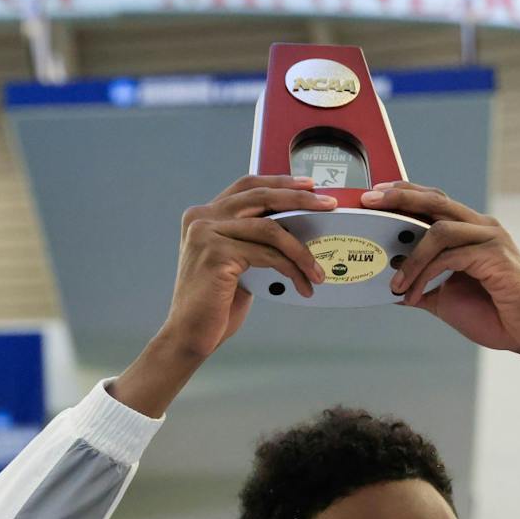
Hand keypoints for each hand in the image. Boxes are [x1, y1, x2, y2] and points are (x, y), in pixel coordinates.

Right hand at [157, 175, 336, 360]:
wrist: (189, 336)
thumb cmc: (215, 305)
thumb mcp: (237, 264)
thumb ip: (254, 243)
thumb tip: (294, 233)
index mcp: (204, 216)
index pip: (247, 186)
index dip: (279, 182)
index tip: (308, 185)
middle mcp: (201, 218)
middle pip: (260, 197)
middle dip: (299, 199)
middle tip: (329, 206)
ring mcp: (206, 234)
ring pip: (269, 229)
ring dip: (301, 251)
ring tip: (318, 271)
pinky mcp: (216, 254)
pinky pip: (267, 254)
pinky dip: (291, 269)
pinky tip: (302, 284)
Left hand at [364, 181, 519, 353]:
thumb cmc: (493, 315)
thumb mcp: (444, 299)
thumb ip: (420, 287)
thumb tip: (388, 287)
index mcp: (471, 231)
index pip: (434, 201)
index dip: (404, 194)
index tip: (374, 196)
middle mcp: (481, 227)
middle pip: (436, 200)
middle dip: (400, 198)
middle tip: (369, 203)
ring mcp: (491, 238)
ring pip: (440, 230)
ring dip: (410, 257)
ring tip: (394, 284)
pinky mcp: (496, 256)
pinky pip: (450, 256)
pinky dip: (425, 274)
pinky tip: (412, 295)